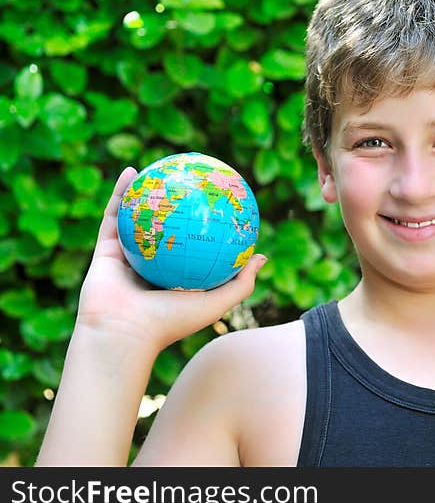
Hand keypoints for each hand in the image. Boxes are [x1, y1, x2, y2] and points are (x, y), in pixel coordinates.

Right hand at [76, 167, 267, 352]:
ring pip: (137, 219)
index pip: (193, 249)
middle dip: (175, 206)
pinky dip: (120, 193)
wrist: (123, 334)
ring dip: (145, 193)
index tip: (218, 204)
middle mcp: (151, 269)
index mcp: (175, 282)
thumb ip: (241, 283)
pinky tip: (132, 172)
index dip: (204, 227)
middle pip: (165, 231)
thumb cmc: (171, 322)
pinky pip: (113, 216)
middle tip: (190, 182)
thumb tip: (261, 257)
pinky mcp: (104, 251)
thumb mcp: (216, 303)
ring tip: (159, 168)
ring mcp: (126, 260)